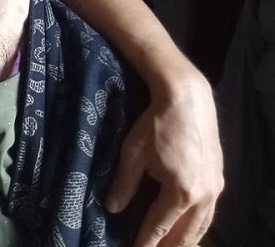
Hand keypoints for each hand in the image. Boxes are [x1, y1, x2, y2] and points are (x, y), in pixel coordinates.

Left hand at [106, 75, 222, 246]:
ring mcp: (215, 188)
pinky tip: (189, 228)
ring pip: (202, 226)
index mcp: (180, 192)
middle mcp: (203, 196)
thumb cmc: (156, 124)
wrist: (187, 99)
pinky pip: (210, 212)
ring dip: (186, 240)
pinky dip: (198, 225)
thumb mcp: (132, 153)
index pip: (159, 226)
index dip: (146, 242)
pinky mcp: (219, 179)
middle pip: (186, 234)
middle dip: (169, 246)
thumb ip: (124, 184)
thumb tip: (113, 208)